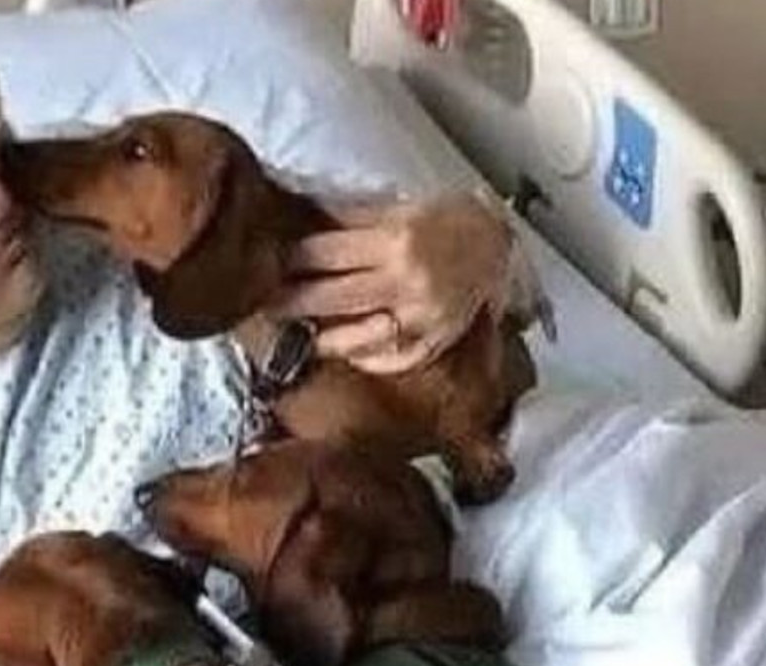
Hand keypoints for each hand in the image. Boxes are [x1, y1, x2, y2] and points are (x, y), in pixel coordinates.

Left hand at [272, 191, 512, 374]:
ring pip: (354, 338)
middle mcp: (406, 281)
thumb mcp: (402, 207)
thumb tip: (301, 214)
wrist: (502, 247)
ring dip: (319, 338)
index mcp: (395, 239)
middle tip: (263, 305)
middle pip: (329, 298)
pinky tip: (343, 350)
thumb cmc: (450, 221)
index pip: (324, 253)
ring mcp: (420, 318)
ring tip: (298, 333)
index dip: (291, 258)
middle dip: (290, 302)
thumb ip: (353, 218)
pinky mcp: (433, 343)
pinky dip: (362, 357)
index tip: (270, 262)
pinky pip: (388, 358)